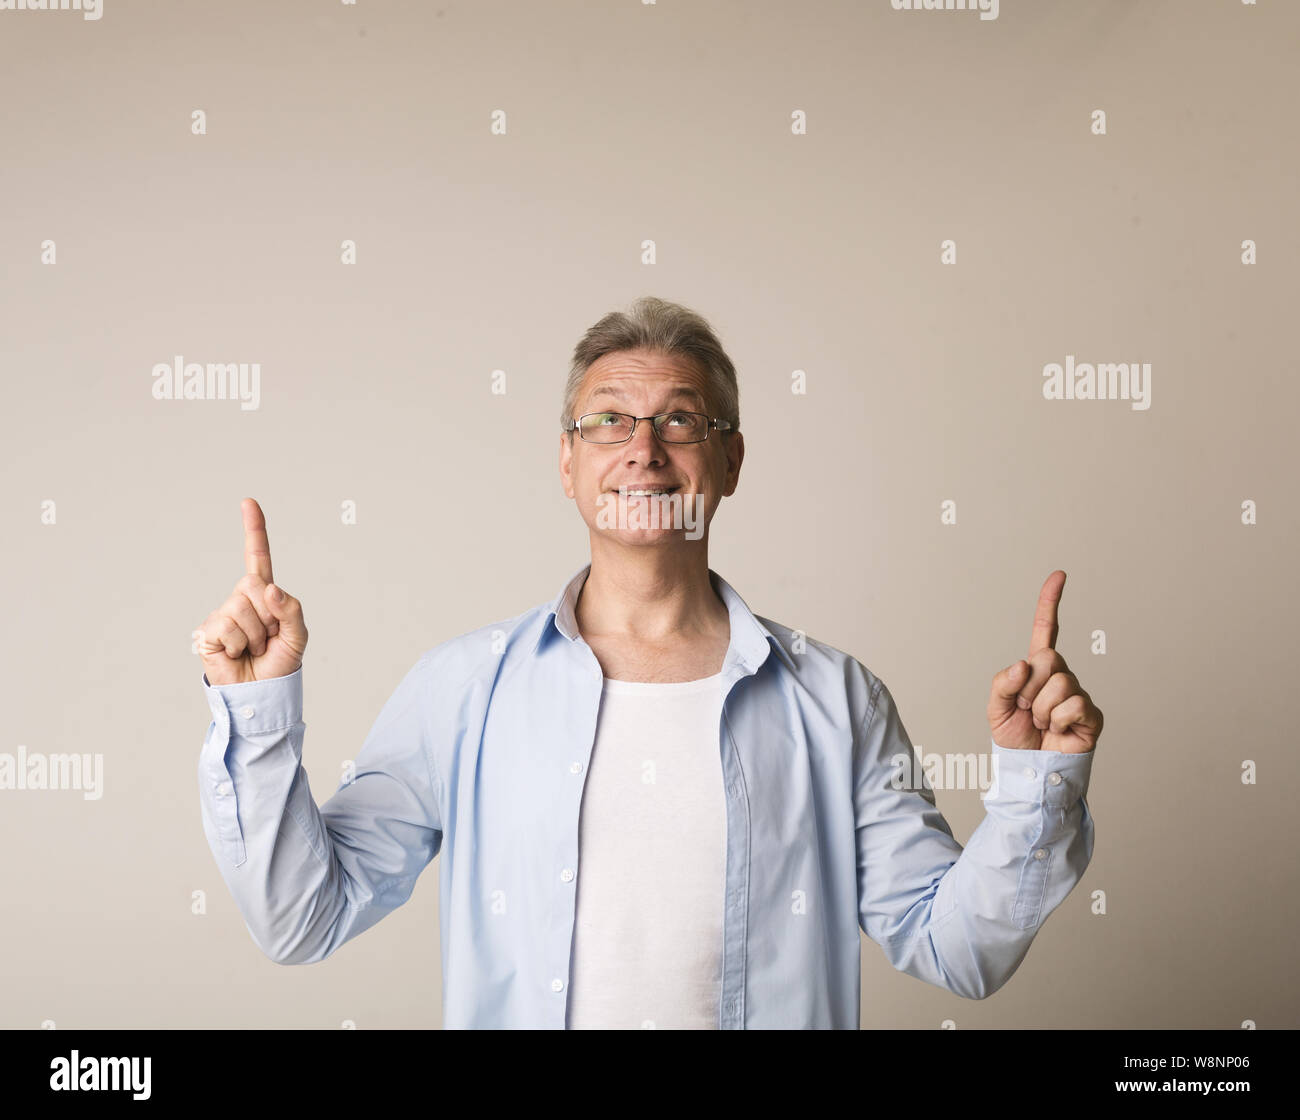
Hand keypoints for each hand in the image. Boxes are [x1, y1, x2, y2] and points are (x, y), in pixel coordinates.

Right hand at [194, 498, 307, 685]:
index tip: (248, 502)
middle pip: (254, 586)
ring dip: (256, 634)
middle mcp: (240, 600)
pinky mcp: (208, 632)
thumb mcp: (298, 635)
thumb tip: (269, 589)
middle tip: (269, 638)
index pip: (257, 558)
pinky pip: (226, 627)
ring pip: (241, 609)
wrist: (262, 693)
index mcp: (264, 595)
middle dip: (268, 615)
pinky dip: (238, 644)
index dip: (253, 530)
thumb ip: (291, 609)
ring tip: (254, 649)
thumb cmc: (280, 663)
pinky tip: (236, 654)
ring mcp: (222, 614)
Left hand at [987, 570, 1101, 753]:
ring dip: (1041, 708)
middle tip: (1026, 708)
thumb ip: (1002, 682)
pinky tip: (1058, 730)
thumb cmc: (1015, 737)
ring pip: (1059, 683)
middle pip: (1049, 658)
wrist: (1030, 769)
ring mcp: (1078, 694)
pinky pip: (1073, 704)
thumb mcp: (995, 708)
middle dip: (1029, 686)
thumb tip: (1025, 665)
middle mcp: (1061, 676)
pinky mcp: (1092, 715)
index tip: (1059, 575)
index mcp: (1037, 670)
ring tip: (1040, 722)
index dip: (1050, 603)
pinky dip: (1057, 720)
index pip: (1045, 631)